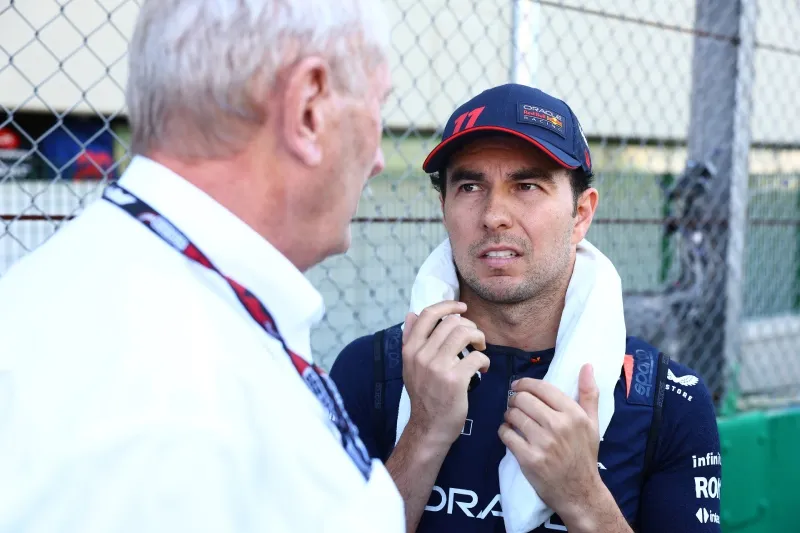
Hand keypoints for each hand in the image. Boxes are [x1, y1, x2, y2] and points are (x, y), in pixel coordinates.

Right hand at [401, 301, 489, 447]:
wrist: (429, 427)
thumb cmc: (424, 395)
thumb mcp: (410, 366)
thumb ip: (410, 339)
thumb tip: (411, 314)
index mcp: (410, 349)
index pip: (428, 315)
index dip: (448, 305)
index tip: (462, 308)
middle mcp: (421, 355)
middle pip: (452, 322)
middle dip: (470, 326)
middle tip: (475, 339)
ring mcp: (438, 367)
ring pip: (465, 334)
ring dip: (479, 338)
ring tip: (480, 349)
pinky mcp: (455, 380)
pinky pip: (476, 357)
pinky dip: (484, 360)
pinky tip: (482, 369)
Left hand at [498, 364, 603, 521]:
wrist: (580, 492)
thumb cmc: (584, 455)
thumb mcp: (592, 424)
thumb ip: (589, 394)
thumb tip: (587, 366)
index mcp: (573, 414)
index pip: (541, 388)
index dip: (525, 383)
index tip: (518, 386)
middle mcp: (558, 426)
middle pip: (523, 399)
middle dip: (514, 399)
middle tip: (514, 404)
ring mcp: (543, 443)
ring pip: (513, 415)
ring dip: (508, 415)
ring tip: (512, 419)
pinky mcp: (529, 458)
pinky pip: (506, 435)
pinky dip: (503, 431)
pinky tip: (509, 433)